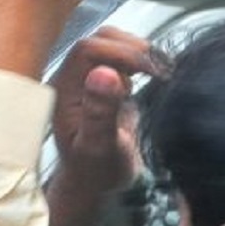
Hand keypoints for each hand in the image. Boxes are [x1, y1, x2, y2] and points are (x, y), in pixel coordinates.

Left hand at [45, 28, 157, 225]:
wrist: (96, 186)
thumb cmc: (95, 172)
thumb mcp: (100, 147)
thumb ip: (101, 112)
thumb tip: (105, 73)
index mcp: (64, 90)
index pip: (89, 48)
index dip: (121, 53)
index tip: (150, 72)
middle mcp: (73, 79)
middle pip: (100, 39)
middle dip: (133, 49)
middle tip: (159, 72)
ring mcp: (89, 80)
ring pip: (112, 43)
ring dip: (139, 52)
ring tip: (159, 74)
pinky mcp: (105, 84)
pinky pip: (121, 57)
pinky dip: (141, 60)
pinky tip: (155, 76)